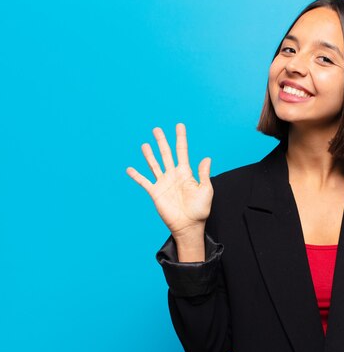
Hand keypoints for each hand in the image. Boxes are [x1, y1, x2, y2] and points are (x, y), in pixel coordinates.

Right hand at [126, 123, 212, 245]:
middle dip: (162, 141)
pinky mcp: (155, 192)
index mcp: (186, 173)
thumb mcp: (206, 190)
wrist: (189, 225)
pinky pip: (144, 182)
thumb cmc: (200, 209)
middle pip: (166, 154)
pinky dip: (136, 175)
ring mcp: (163, 183)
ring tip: (145, 144)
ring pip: (154, 164)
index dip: (181, 138)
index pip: (182, 151)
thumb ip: (204, 174)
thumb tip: (206, 158)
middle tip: (156, 129)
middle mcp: (173, 175)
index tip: (179, 125)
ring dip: (149, 154)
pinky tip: (130, 168)